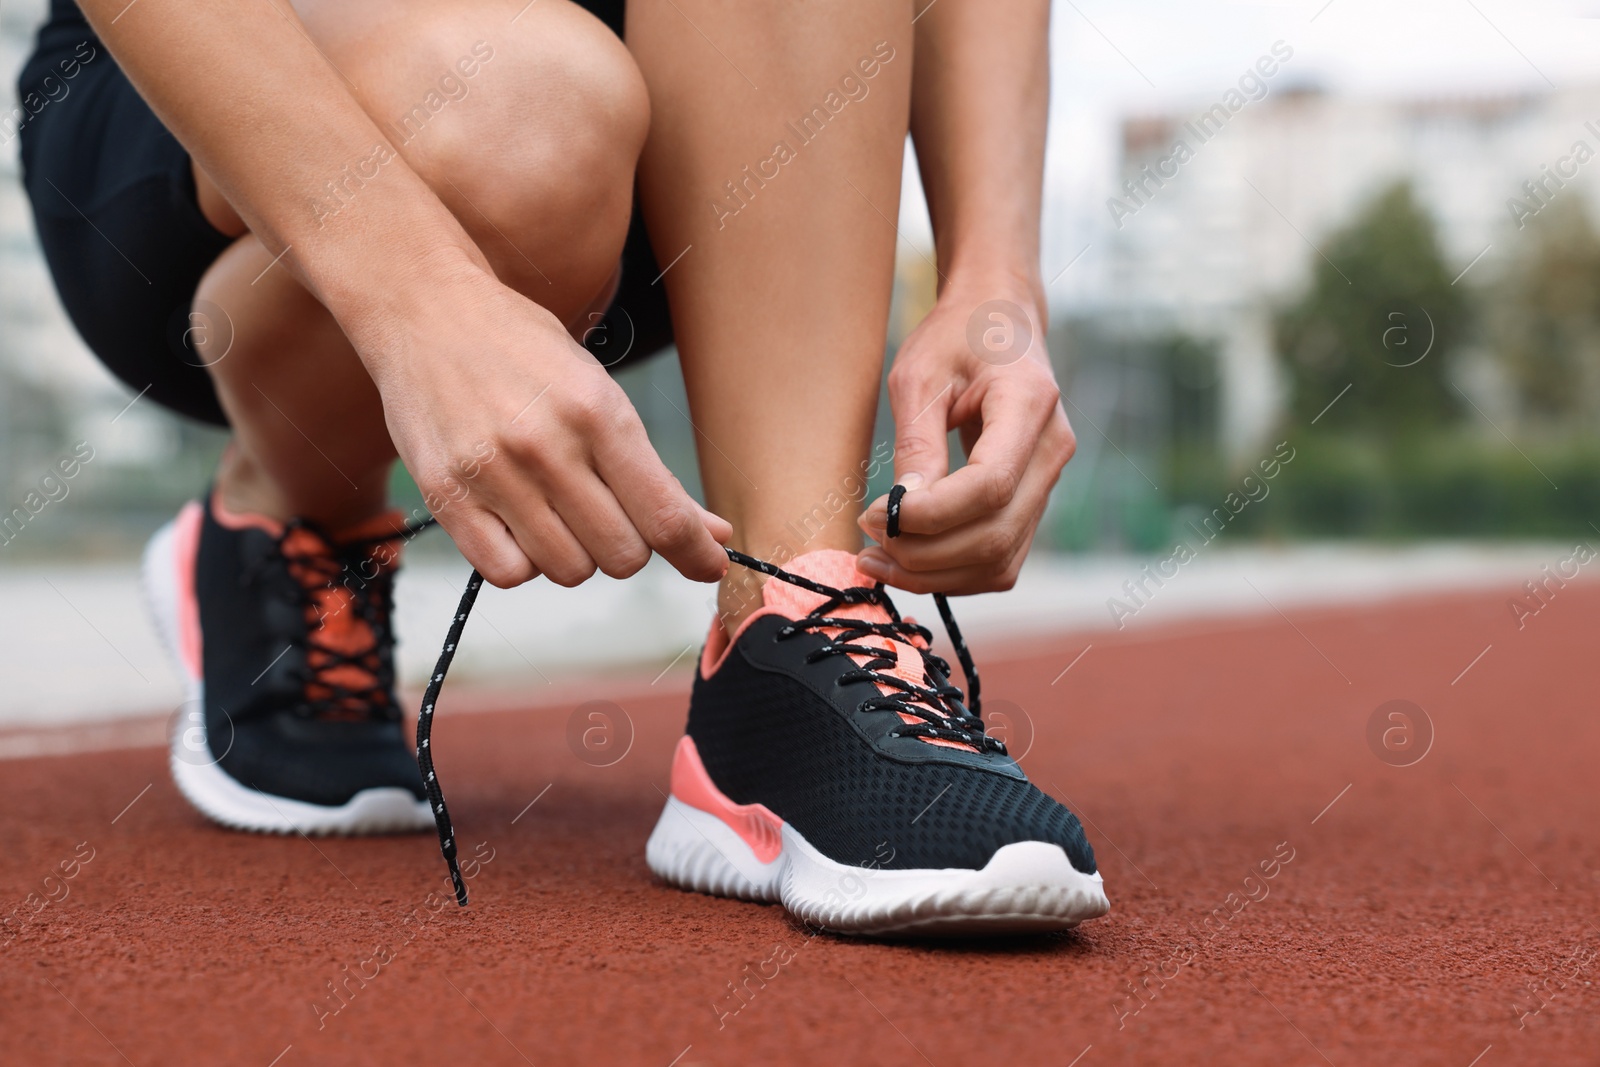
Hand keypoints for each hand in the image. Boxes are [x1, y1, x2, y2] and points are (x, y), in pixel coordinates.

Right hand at [359, 257, 729, 587]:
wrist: (425, 311)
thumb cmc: (521, 349)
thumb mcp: (598, 389)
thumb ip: (651, 470)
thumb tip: (709, 535)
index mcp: (597, 411)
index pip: (663, 515)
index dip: (695, 554)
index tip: (708, 566)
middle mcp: (547, 446)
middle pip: (621, 555)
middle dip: (628, 545)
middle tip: (608, 512)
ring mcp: (492, 474)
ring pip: (569, 571)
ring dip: (576, 554)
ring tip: (556, 509)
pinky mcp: (445, 497)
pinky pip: (508, 573)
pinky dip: (524, 563)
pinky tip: (520, 525)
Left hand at [856, 276, 1072, 593]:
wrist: (1000, 319)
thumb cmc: (957, 335)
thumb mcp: (920, 374)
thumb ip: (915, 443)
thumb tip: (901, 510)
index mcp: (1030, 402)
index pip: (990, 485)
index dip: (931, 515)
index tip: (877, 513)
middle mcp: (1051, 448)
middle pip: (996, 534)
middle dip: (924, 553)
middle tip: (868, 540)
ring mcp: (1049, 479)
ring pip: (1001, 560)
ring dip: (935, 574)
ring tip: (877, 558)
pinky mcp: (1033, 500)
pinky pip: (1000, 557)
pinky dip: (953, 572)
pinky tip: (907, 558)